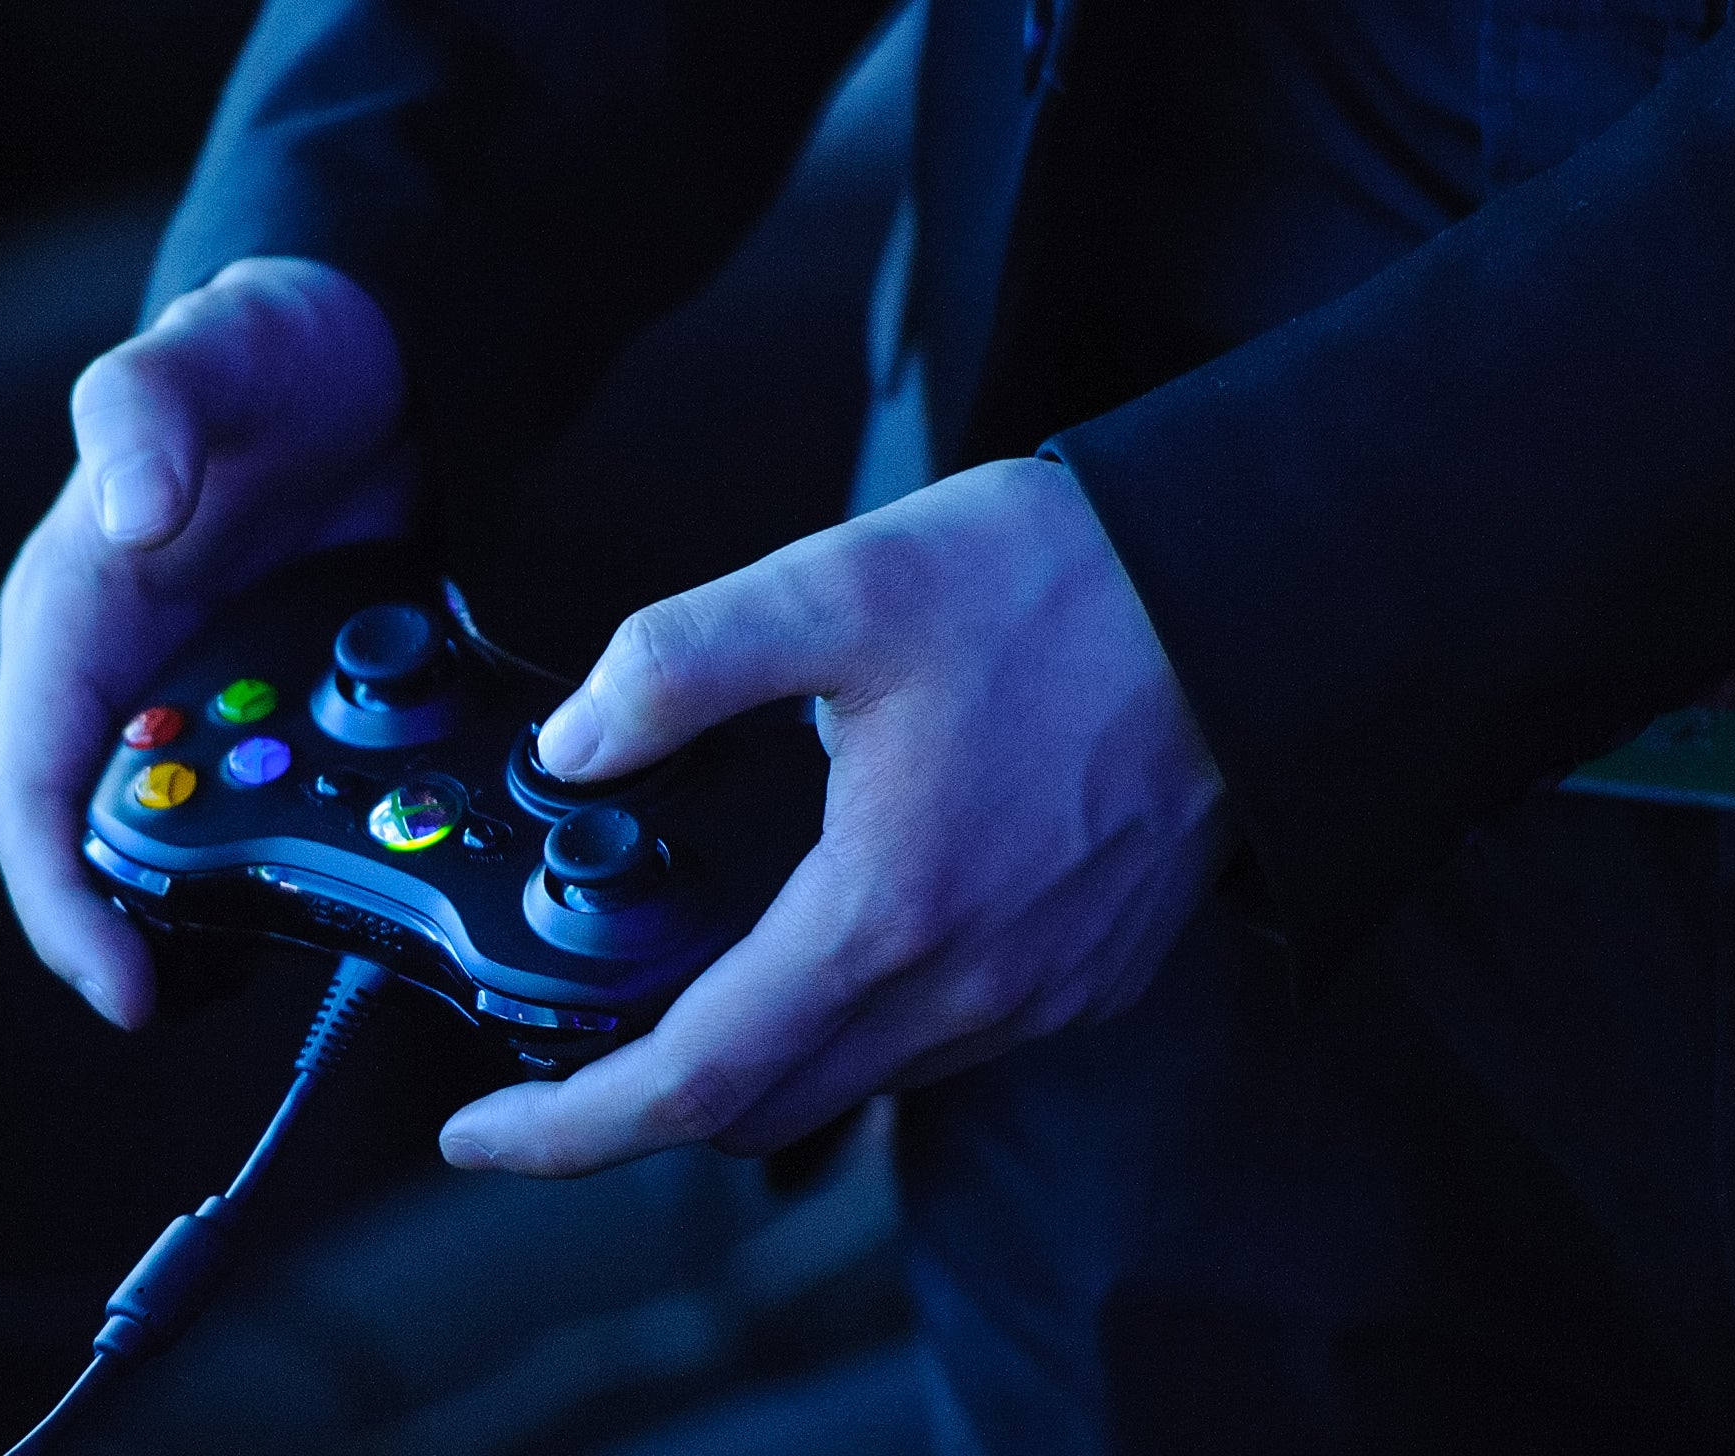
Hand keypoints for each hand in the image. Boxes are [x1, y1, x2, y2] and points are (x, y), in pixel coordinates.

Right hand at [0, 257, 410, 1026]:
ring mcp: (215, 696)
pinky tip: (374, 885)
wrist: (368, 348)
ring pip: (202, 839)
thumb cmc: (262, 348)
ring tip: (301, 968)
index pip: (30, 795)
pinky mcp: (292, 701)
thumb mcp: (204, 357)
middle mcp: (131, 677)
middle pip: (110, 846)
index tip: (123, 987)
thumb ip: (149, 416)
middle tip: (221, 1003)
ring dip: (232, 911)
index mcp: (73, 621)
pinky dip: (315, 852)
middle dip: (146, 937)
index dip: (61, 905)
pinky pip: (289, 802)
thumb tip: (131, 512)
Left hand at [438, 459, 1229, 1173]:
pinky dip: (852, 1027)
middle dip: (646, 1098)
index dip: (567, 1128)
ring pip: (850, 1085)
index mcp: (885, 910)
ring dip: (754, 1059)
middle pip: (762, 1109)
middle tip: (572, 1040)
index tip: (483, 1134)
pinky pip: (936, 1048)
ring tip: (691, 975)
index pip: (692, 1083)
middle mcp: (965, 987)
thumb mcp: (841, 589)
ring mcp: (1036, 997)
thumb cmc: (1063, 591)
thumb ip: (679, 665)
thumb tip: (574, 746)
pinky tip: (832, 938)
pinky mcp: (1086, 980)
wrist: (1252, 601)